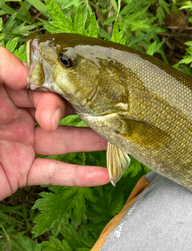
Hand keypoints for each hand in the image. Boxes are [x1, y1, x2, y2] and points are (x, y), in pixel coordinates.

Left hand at [0, 46, 109, 200]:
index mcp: (0, 89)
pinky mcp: (21, 172)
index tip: (60, 95)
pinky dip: (79, 176)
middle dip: (80, 111)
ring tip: (120, 137)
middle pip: (58, 108)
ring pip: (63, 140)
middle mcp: (14, 114)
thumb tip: (28, 74)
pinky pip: (54, 173)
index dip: (56, 86)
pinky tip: (105, 174)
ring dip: (93, 140)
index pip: (40, 81)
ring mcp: (20, 144)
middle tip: (93, 115)